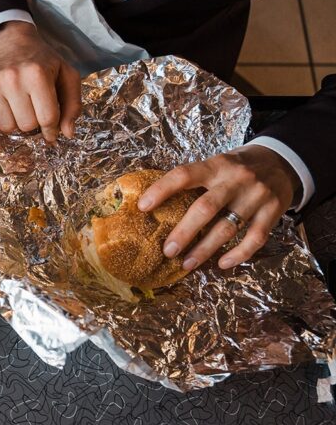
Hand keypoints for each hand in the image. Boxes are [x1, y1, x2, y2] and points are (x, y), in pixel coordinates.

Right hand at [0, 21, 81, 141]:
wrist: (12, 43)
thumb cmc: (43, 62)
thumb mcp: (67, 76)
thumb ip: (73, 105)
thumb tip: (68, 133)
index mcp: (37, 74)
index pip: (47, 118)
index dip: (52, 129)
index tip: (52, 130)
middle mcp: (13, 78)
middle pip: (27, 125)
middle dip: (34, 123)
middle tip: (35, 110)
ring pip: (7, 127)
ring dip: (16, 122)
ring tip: (21, 107)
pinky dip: (0, 117)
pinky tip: (6, 103)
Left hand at [138, 145, 298, 270]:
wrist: (282, 161)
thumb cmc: (238, 167)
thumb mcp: (217, 164)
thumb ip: (195, 180)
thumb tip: (154, 202)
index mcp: (217, 165)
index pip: (184, 175)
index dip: (161, 190)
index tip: (142, 207)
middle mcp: (236, 180)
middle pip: (206, 208)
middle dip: (184, 232)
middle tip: (167, 251)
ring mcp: (257, 196)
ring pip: (228, 228)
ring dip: (205, 249)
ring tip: (186, 264)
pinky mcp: (273, 211)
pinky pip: (255, 238)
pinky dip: (238, 254)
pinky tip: (222, 264)